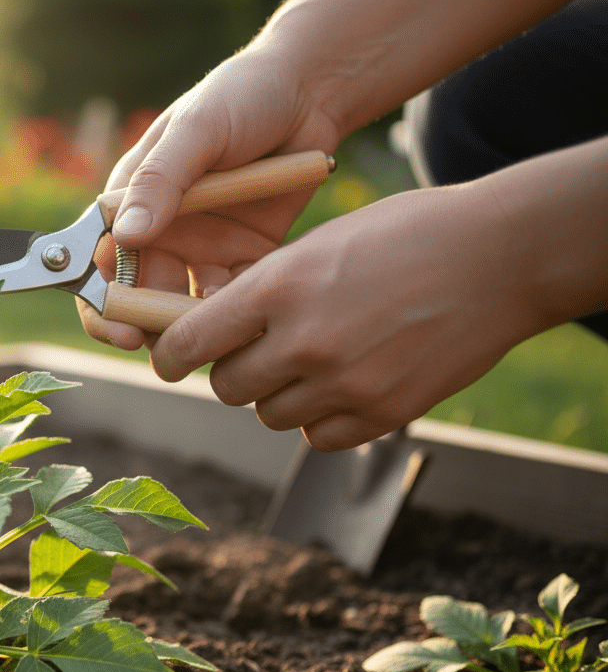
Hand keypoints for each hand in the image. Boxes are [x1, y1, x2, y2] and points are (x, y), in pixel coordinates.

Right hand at [78, 47, 340, 350]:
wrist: (310, 90)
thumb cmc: (241, 96)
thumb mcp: (197, 130)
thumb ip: (161, 180)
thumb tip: (125, 235)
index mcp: (131, 201)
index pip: (98, 263)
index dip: (101, 305)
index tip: (123, 331)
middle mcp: (159, 231)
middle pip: (138, 298)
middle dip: (152, 328)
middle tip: (177, 349)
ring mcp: (201, 247)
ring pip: (184, 307)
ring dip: (196, 327)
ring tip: (223, 335)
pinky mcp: (243, 256)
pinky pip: (234, 298)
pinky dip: (239, 313)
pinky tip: (257, 312)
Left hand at [148, 182, 549, 450]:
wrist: (500, 256)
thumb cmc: (404, 235)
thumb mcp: (317, 244)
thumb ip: (262, 292)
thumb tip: (211, 332)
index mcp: (278, 287)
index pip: (189, 343)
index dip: (171, 355)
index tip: (170, 359)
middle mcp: (303, 341)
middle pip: (227, 387)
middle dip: (233, 371)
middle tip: (257, 351)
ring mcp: (345, 384)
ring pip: (270, 415)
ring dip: (278, 395)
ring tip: (312, 359)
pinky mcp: (384, 414)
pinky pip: (319, 436)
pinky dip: (321, 418)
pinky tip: (344, 383)